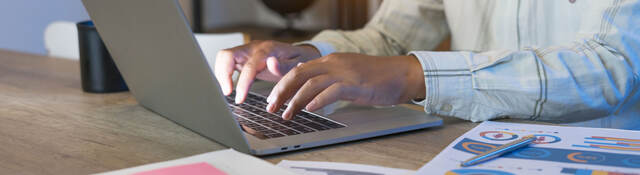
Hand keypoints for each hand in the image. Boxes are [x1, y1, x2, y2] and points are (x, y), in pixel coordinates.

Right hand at [214, 40, 320, 103]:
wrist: (299, 54)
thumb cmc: (299, 61)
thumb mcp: (298, 64)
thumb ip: (284, 66)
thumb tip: (271, 63)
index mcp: (267, 51)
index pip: (249, 66)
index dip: (242, 83)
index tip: (239, 99)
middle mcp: (254, 48)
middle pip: (228, 55)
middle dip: (223, 74)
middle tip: (227, 93)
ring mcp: (246, 51)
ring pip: (224, 57)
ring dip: (221, 74)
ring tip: (227, 91)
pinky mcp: (243, 56)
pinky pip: (226, 61)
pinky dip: (223, 73)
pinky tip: (228, 86)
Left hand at [265, 53, 425, 119]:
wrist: (402, 74)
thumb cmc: (377, 77)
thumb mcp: (347, 74)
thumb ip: (328, 79)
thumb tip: (309, 90)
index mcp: (331, 60)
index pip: (299, 69)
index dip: (282, 83)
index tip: (272, 98)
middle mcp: (334, 63)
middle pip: (299, 74)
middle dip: (281, 91)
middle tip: (271, 106)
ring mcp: (345, 73)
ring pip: (311, 84)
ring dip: (295, 100)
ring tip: (287, 114)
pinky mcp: (356, 84)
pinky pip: (332, 91)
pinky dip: (318, 101)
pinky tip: (310, 110)